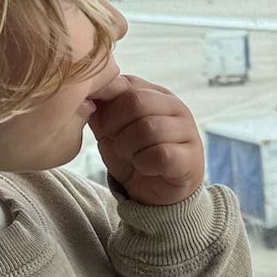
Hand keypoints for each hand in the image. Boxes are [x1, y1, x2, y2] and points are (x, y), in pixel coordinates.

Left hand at [88, 68, 204, 206]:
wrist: (154, 193)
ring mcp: (187, 131)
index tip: (98, 123)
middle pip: (136, 102)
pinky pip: (161, 154)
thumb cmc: (134, 155)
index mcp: (155, 93)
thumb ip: (102, 110)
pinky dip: (144, 164)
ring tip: (130, 156)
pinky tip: (144, 167)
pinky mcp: (190, 158)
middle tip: (112, 141)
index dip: (105, 103)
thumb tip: (86, 96)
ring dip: (128, 148)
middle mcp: (175, 106)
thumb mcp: (112, 130)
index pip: (125, 83)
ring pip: (148, 128)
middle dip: (114, 125)